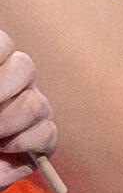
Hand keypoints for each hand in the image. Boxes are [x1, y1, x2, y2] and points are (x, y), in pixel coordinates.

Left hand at [0, 32, 51, 173]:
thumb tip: (2, 101)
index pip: (2, 43)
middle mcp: (11, 83)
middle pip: (25, 67)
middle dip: (2, 88)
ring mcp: (29, 109)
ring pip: (36, 104)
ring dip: (8, 122)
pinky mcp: (41, 138)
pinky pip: (47, 133)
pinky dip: (24, 142)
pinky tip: (4, 148)